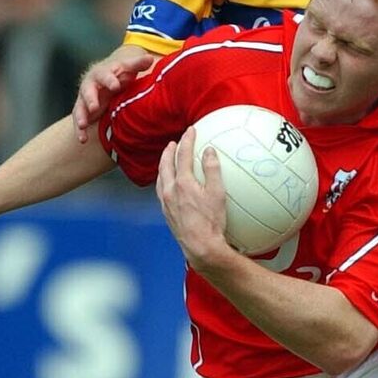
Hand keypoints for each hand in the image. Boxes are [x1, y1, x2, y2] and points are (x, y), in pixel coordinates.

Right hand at [72, 44, 156, 142]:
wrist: (105, 78)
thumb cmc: (118, 74)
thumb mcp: (127, 68)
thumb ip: (137, 64)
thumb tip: (151, 59)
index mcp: (102, 73)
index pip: (105, 75)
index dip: (109, 80)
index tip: (115, 85)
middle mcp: (90, 85)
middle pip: (88, 91)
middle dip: (90, 98)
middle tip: (94, 106)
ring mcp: (84, 99)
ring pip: (80, 107)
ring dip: (81, 116)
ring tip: (83, 125)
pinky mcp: (83, 110)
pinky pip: (79, 120)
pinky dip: (79, 130)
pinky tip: (83, 140)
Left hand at [155, 126, 231, 270]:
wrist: (200, 246)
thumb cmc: (212, 222)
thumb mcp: (218, 194)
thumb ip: (213, 170)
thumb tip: (209, 151)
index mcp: (182, 183)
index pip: (183, 155)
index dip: (187, 140)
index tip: (191, 130)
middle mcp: (170, 191)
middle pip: (165, 165)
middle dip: (169, 151)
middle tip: (173, 143)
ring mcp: (166, 203)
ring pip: (160, 178)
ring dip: (163, 165)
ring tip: (167, 160)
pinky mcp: (166, 213)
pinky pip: (161, 191)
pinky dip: (163, 181)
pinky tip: (169, 185)